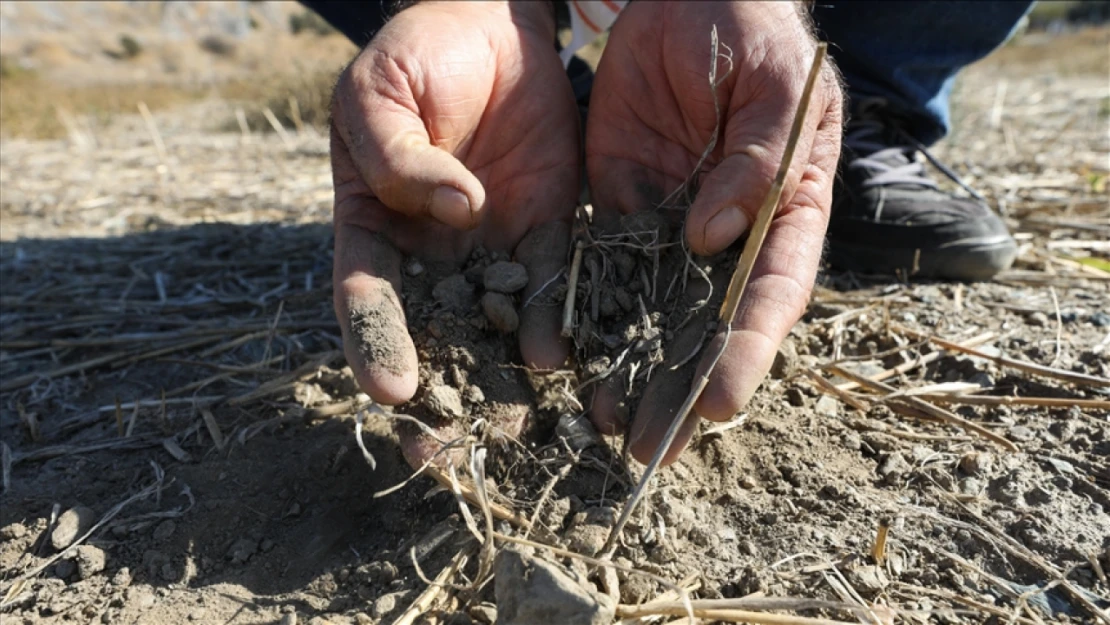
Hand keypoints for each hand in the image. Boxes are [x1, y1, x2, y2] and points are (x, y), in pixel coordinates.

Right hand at [330, 1, 577, 462]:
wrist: (491, 25)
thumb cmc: (415, 56)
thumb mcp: (378, 93)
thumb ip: (398, 154)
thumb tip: (457, 211)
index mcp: (375, 227)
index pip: (368, 296)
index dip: (376, 342)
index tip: (391, 391)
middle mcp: (432, 256)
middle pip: (432, 335)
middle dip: (440, 394)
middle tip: (448, 453)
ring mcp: (492, 251)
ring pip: (495, 326)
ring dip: (504, 380)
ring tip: (520, 427)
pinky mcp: (547, 233)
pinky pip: (554, 286)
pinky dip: (559, 325)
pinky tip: (565, 360)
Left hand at [585, 1, 842, 462]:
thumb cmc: (751, 27)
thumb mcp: (772, 83)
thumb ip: (756, 158)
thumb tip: (712, 238)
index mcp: (788, 207)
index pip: (770, 293)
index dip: (746, 351)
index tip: (719, 405)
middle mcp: (730, 232)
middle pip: (708, 323)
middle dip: (681, 387)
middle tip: (653, 450)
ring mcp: (671, 222)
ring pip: (652, 310)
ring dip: (631, 369)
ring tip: (605, 426)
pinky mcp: (619, 206)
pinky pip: (602, 269)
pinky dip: (589, 317)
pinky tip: (569, 363)